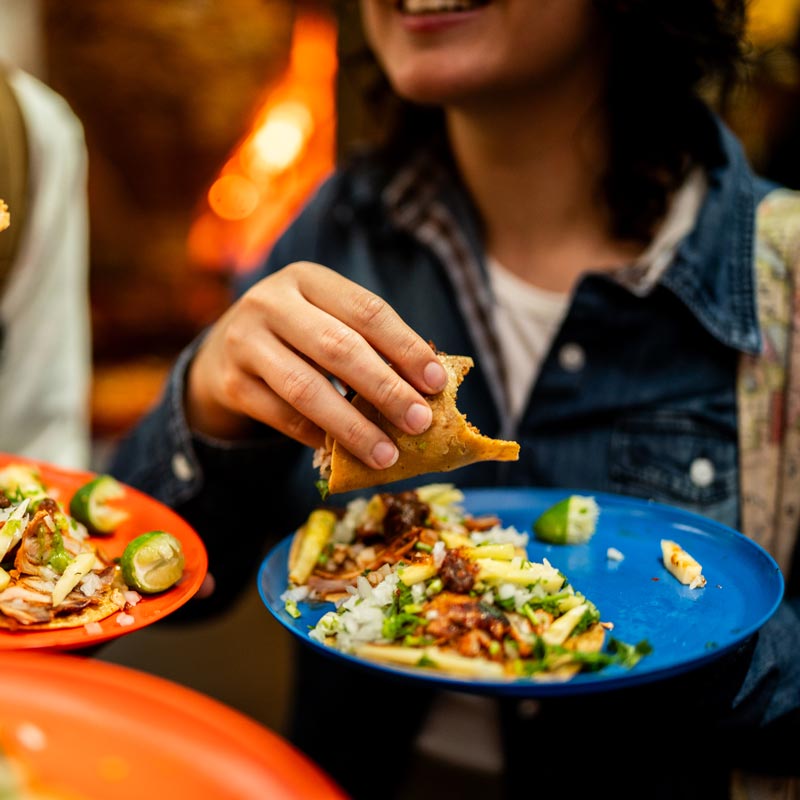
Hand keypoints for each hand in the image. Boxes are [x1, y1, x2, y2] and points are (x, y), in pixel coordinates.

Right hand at [185, 261, 447, 469]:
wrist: (223, 350)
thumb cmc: (297, 335)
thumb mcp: (326, 319)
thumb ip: (368, 343)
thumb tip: (426, 388)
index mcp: (307, 278)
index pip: (367, 310)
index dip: (406, 347)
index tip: (436, 382)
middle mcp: (271, 302)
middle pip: (338, 348)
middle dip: (385, 389)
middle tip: (420, 423)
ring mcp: (245, 342)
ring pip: (306, 388)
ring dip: (353, 426)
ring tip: (388, 454)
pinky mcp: (231, 383)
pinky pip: (283, 417)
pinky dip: (319, 437)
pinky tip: (347, 454)